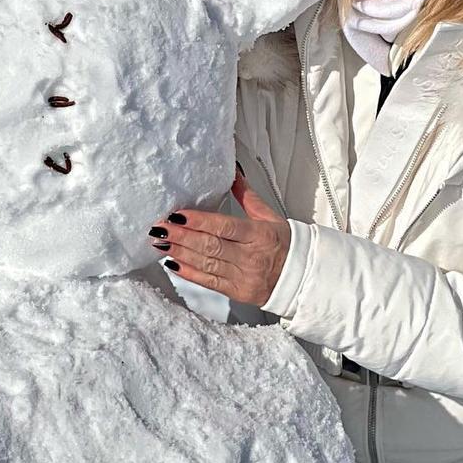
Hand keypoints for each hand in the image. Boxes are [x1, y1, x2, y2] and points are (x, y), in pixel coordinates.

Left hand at [149, 173, 289, 305]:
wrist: (302, 276)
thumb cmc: (283, 244)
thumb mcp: (268, 216)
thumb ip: (246, 195)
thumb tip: (233, 171)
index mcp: (259, 235)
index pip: (225, 227)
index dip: (199, 221)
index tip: (177, 215)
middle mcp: (250, 257)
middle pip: (210, 246)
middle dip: (182, 236)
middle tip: (160, 228)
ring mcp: (243, 276)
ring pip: (206, 264)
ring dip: (180, 253)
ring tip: (161, 243)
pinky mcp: (237, 292)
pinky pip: (209, 282)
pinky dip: (189, 273)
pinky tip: (173, 262)